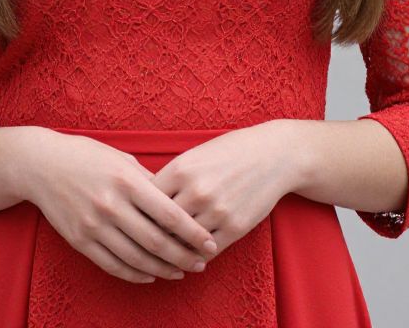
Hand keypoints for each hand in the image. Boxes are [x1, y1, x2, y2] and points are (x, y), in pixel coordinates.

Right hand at [23, 130, 219, 283]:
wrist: (42, 165)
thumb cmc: (88, 156)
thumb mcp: (122, 159)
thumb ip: (149, 181)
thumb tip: (179, 202)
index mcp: (126, 180)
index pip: (168, 213)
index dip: (193, 232)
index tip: (210, 243)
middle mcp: (111, 204)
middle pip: (156, 241)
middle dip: (183, 256)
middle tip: (202, 263)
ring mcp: (94, 225)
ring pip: (136, 258)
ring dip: (163, 269)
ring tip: (181, 272)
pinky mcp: (80, 240)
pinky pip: (113, 265)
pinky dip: (135, 274)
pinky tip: (151, 274)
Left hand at [150, 122, 295, 260]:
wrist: (272, 155)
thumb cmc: (228, 152)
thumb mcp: (194, 155)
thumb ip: (171, 177)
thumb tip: (145, 202)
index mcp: (180, 169)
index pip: (146, 201)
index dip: (139, 214)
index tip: (136, 222)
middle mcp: (196, 191)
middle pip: (161, 225)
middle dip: (152, 236)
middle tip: (146, 246)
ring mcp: (216, 211)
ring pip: (183, 242)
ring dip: (174, 251)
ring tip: (168, 255)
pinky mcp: (235, 227)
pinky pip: (207, 251)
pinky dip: (197, 255)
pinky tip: (193, 254)